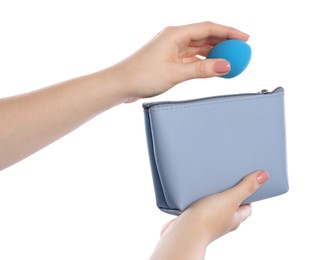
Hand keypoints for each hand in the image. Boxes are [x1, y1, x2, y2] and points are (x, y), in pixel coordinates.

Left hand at [111, 21, 248, 101]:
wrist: (120, 84)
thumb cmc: (142, 76)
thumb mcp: (176, 73)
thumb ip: (202, 70)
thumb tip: (226, 66)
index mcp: (175, 34)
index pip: (208, 28)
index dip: (229, 32)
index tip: (245, 39)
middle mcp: (174, 38)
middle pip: (205, 36)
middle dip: (224, 42)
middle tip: (240, 51)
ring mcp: (171, 49)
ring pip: (198, 48)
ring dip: (214, 53)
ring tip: (229, 60)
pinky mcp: (168, 60)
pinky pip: (191, 58)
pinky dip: (202, 62)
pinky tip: (211, 68)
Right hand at [150, 170, 268, 259]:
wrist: (184, 231)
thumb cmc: (208, 218)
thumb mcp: (231, 199)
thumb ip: (246, 187)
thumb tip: (264, 175)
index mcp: (235, 218)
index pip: (247, 206)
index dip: (248, 194)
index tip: (245, 181)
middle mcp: (223, 221)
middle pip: (231, 205)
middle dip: (229, 192)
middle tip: (226, 178)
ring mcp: (208, 221)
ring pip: (215, 205)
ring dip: (213, 195)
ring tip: (210, 181)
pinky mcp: (195, 218)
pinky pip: (200, 206)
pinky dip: (200, 199)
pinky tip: (195, 191)